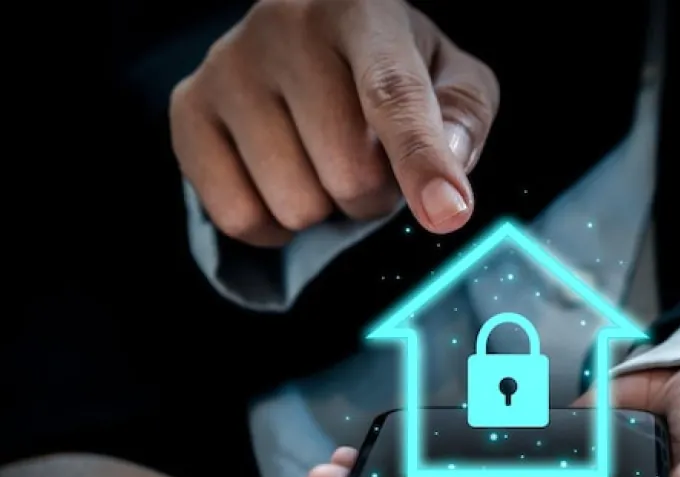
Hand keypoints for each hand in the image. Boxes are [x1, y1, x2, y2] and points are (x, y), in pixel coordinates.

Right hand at [171, 0, 498, 246]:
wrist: (304, 38)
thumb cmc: (387, 66)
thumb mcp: (449, 77)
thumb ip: (463, 117)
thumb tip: (447, 165)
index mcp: (362, 10)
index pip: (392, 95)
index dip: (421, 162)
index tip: (447, 214)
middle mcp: (285, 27)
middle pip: (349, 175)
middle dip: (373, 193)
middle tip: (368, 159)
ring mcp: (228, 68)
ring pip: (295, 206)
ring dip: (325, 208)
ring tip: (322, 161)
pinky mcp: (189, 110)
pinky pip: (239, 217)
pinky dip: (274, 225)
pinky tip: (282, 181)